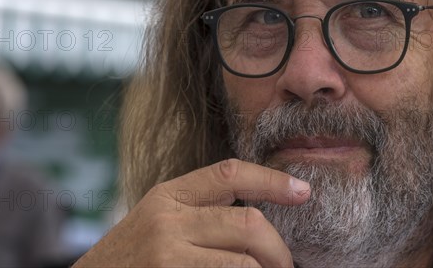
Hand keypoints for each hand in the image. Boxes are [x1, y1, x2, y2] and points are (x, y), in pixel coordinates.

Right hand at [73, 158, 310, 266]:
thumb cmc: (130, 259)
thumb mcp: (158, 220)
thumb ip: (200, 211)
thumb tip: (258, 220)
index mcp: (169, 195)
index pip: (230, 173)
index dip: (272, 179)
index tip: (303, 190)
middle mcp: (168, 219)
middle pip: (248, 222)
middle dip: (278, 248)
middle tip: (285, 265)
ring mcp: (167, 253)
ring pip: (244, 261)